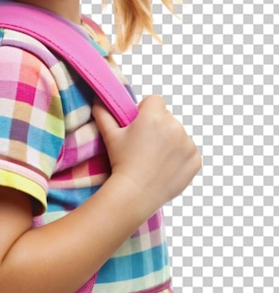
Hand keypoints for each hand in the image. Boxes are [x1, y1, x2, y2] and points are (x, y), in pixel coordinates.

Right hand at [92, 94, 200, 215]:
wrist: (135, 193)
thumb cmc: (121, 162)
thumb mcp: (109, 135)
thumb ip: (103, 113)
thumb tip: (97, 99)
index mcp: (154, 116)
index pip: (155, 100)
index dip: (145, 110)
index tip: (138, 124)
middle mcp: (175, 127)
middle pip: (166, 117)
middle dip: (157, 125)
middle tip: (143, 144)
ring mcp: (188, 144)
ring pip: (178, 134)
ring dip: (169, 140)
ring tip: (154, 157)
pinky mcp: (195, 160)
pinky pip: (188, 151)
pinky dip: (180, 156)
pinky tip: (165, 165)